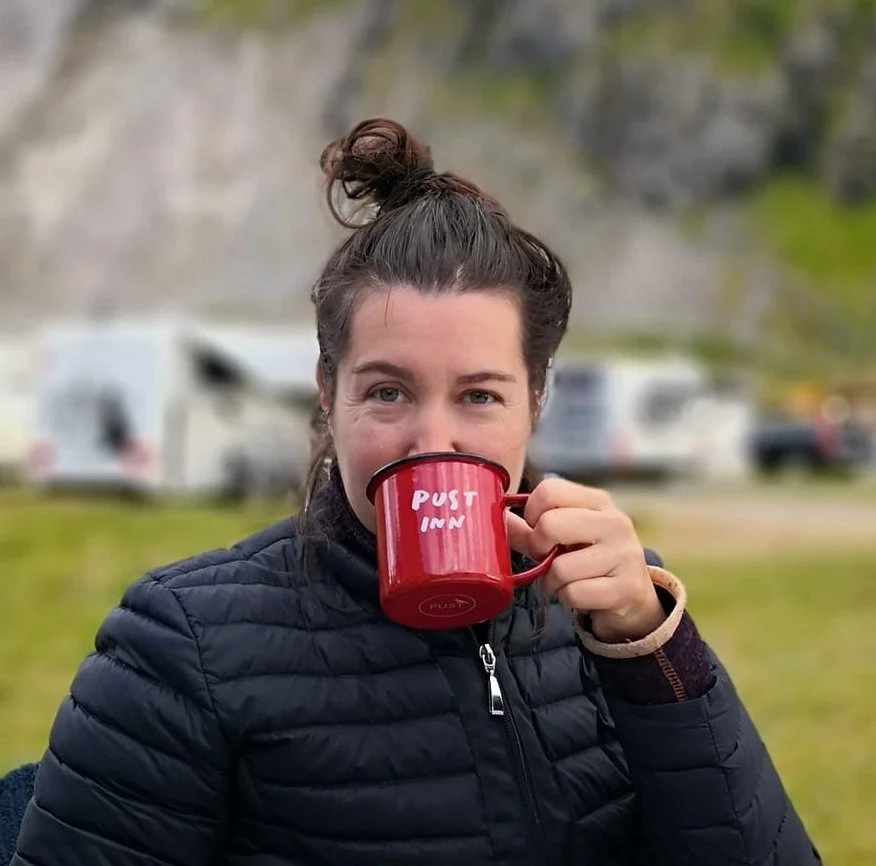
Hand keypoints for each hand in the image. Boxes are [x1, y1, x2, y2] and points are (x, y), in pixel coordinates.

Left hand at [507, 477, 665, 641]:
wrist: (632, 599)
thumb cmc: (589, 560)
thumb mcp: (562, 538)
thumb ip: (528, 529)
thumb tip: (490, 518)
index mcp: (597, 501)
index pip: (549, 490)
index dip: (531, 513)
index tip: (537, 531)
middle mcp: (615, 522)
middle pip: (550, 525)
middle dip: (538, 549)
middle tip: (549, 558)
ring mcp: (624, 555)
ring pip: (559, 568)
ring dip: (553, 582)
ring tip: (568, 580)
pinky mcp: (625, 588)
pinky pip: (573, 594)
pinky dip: (567, 599)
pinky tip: (582, 595)